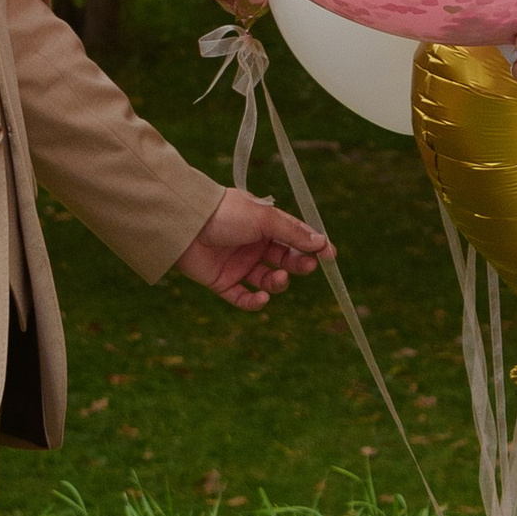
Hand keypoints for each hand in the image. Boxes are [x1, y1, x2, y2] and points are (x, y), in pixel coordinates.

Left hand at [177, 185, 330, 309]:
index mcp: (264, 225)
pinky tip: (262, 297)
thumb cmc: (226, 213)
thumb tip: (322, 242)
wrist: (186, 224)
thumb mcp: (265, 219)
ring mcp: (238, 264)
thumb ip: (293, 233)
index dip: (312, 246)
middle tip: (306, 266)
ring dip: (278, 283)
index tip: (330, 256)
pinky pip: (243, 298)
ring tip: (279, 278)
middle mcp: (253, 245)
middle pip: (284, 260)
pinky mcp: (222, 282)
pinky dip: (255, 301)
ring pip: (267, 280)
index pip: (294, 237)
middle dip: (298, 264)